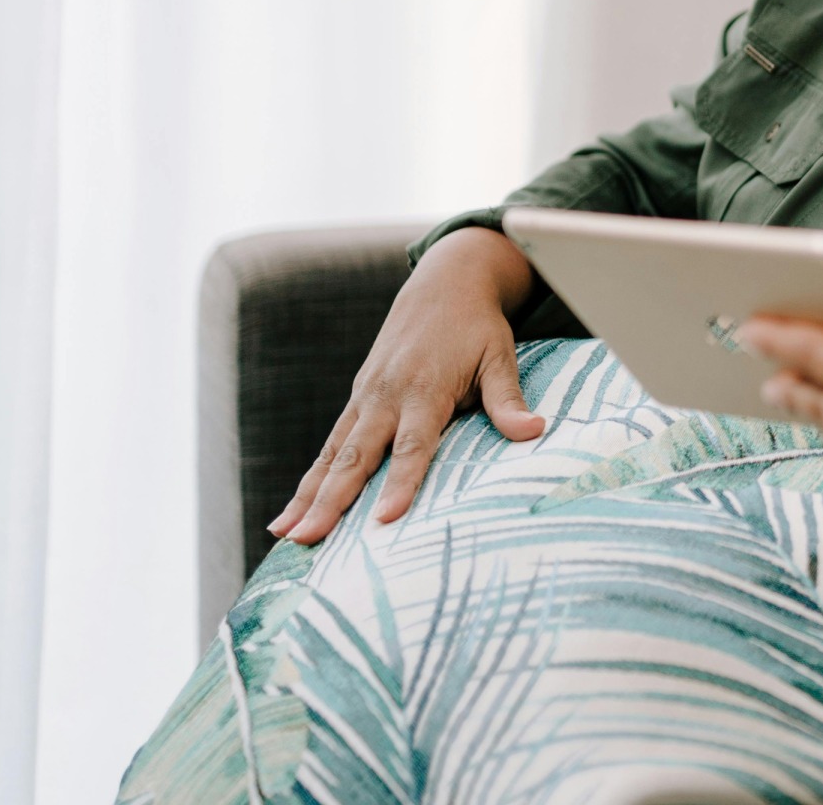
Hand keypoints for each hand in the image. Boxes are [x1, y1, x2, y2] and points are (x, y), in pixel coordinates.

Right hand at [270, 228, 542, 544]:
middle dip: (331, 500)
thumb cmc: (477, 326)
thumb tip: (534, 431)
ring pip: (333, 454)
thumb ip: (507, 398)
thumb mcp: (500, 355)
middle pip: (357, 455)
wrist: (444, 283)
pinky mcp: (358, 399)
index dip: (400, 482)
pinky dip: (310, 479)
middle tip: (309, 538)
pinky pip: (330, 445)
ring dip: (308, 496)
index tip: (386, 518)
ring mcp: (366, 397)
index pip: (412, 445)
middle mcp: (386, 395)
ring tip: (288, 536)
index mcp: (424, 388)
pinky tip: (290, 513)